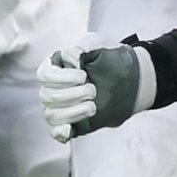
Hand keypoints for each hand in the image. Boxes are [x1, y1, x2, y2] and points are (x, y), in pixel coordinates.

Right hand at [38, 41, 156, 142]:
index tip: (83, 75)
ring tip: (93, 107)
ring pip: (51, 115)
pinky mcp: (73, 123)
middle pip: (47, 96)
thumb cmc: (111, 59)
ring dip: (72, 112)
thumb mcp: (97, 44)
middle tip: (93, 90)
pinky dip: (61, 132)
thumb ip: (82, 47)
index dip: (63, 78)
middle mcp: (54, 88)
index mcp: (56, 67)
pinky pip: (58, 132)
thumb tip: (71, 60)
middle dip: (72, 94)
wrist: (132, 78)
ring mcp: (62, 107)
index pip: (44, 76)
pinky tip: (70, 129)